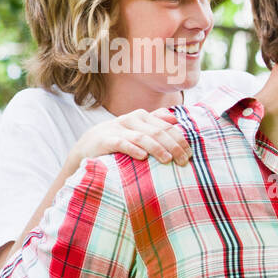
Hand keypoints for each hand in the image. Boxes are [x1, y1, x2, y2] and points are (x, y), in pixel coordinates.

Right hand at [71, 108, 191, 166]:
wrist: (87, 146)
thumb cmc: (119, 139)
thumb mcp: (138, 129)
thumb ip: (155, 122)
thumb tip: (174, 117)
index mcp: (142, 116)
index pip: (167, 127)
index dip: (180, 140)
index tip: (189, 155)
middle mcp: (131, 119)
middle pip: (158, 132)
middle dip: (174, 147)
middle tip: (183, 162)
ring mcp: (117, 129)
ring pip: (143, 137)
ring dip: (158, 149)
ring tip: (168, 160)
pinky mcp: (105, 140)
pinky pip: (122, 143)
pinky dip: (133, 149)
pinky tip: (143, 157)